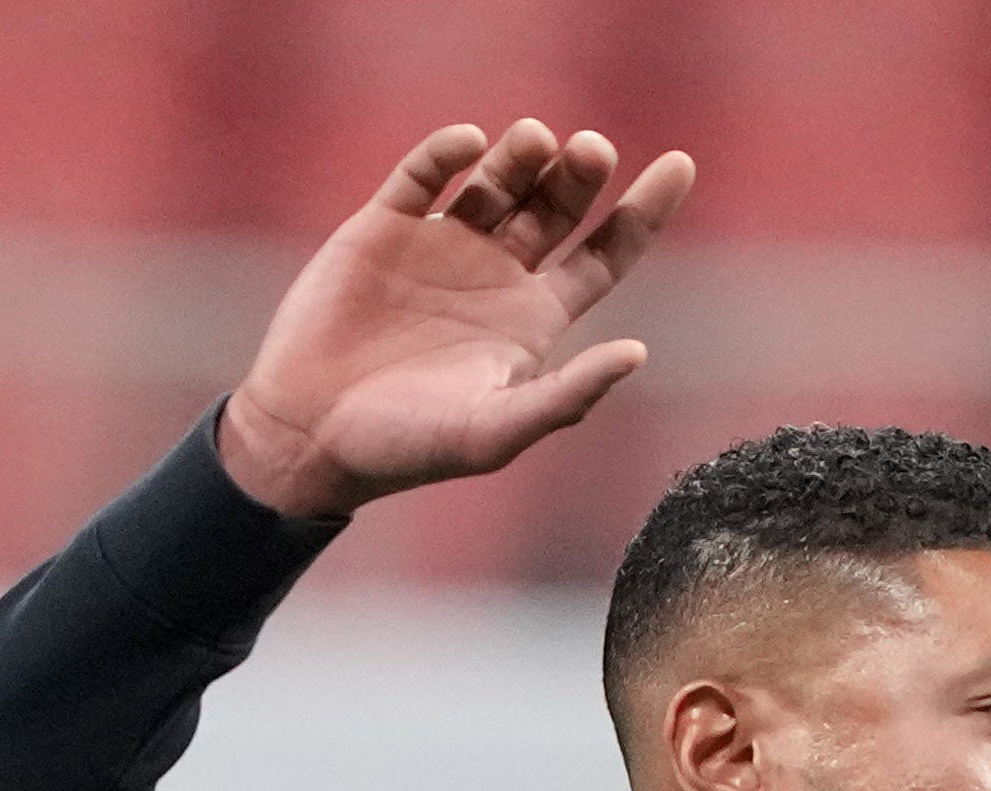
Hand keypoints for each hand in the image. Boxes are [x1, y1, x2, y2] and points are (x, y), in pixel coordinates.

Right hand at [217, 120, 685, 516]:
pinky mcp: (384, 227)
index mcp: (532, 320)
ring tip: (536, 141)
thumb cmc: (406, 449)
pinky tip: (468, 145)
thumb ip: (567, 397)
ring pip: (498, 179)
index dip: (644, 212)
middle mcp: (495, 274)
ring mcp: (440, 244)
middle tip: (592, 151)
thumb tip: (638, 352)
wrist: (308, 436)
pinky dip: (446, 153)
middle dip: (580, 174)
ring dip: (522, 154)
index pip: (606, 255)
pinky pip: (423, 174)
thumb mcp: (494, 432)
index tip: (682, 165)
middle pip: (558, 205)